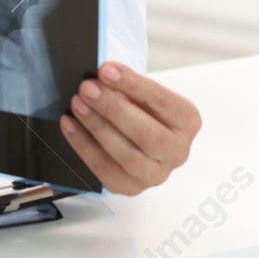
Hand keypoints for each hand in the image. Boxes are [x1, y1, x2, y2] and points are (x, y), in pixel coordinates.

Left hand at [60, 62, 199, 194]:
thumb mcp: (143, 96)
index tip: (107, 71)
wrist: (139, 139)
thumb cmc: (143, 113)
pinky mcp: (131, 187)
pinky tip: (71, 126)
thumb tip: (102, 78)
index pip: (161, 101)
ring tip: (78, 104)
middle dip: (112, 109)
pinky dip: (83, 145)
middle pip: (147, 134)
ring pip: (126, 155)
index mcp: (187, 121)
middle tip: (88, 89)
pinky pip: (105, 169)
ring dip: (97, 126)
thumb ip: (128, 88)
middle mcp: (176, 151)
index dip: (132, 85)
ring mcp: (155, 173)